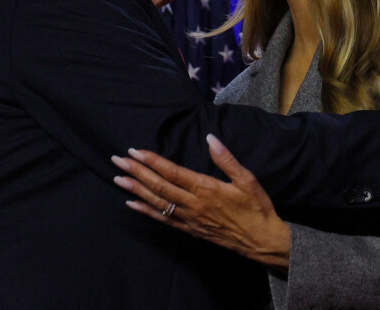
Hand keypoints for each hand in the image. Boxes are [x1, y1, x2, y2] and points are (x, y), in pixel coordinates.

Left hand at [111, 134, 290, 270]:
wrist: (261, 241)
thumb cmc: (256, 208)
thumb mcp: (247, 180)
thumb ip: (226, 159)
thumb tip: (210, 138)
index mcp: (206, 189)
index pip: (172, 172)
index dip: (152, 161)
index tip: (135, 151)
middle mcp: (193, 204)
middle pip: (159, 186)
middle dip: (136, 172)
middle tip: (117, 160)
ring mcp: (189, 219)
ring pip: (157, 203)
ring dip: (136, 190)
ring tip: (118, 179)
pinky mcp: (190, 230)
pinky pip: (164, 220)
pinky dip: (146, 211)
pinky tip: (132, 204)